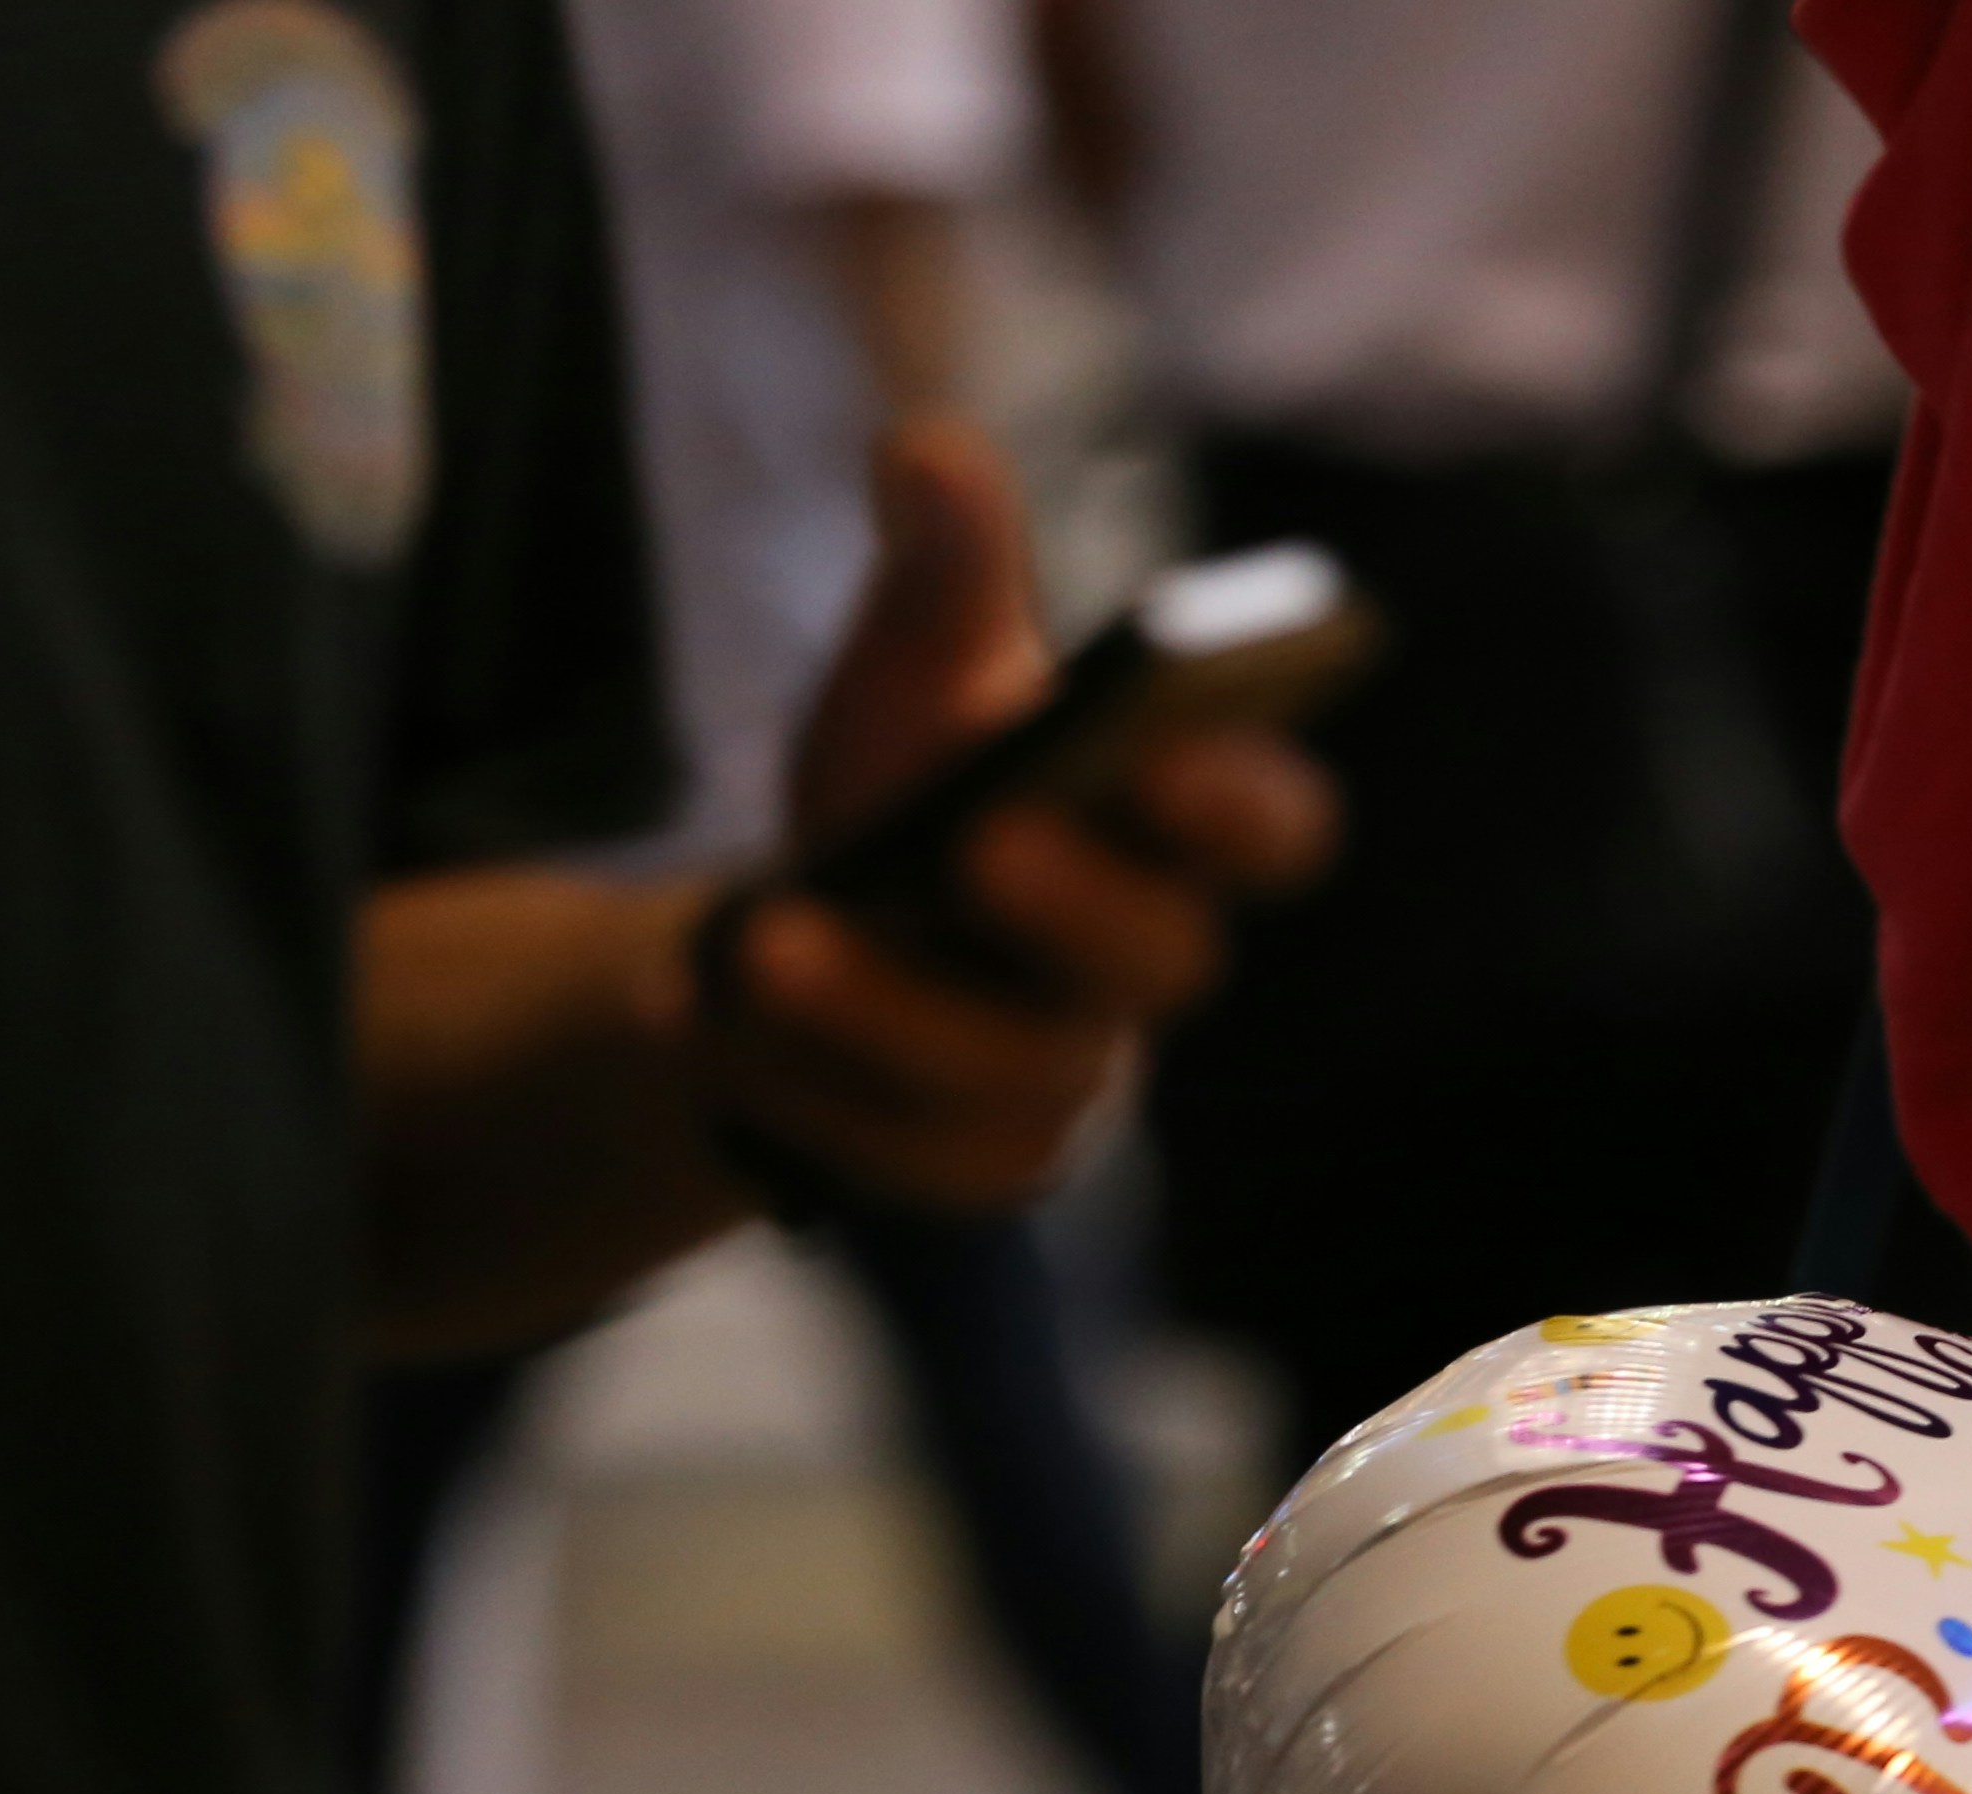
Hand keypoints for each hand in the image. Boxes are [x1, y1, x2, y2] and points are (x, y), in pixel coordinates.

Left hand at [692, 419, 1336, 1211]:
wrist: (793, 932)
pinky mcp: (975, 1160)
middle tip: (978, 843)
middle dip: (1076, 907)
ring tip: (764, 937)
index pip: (1273, 832)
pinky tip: (698, 1013)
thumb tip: (927, 454)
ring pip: (1012, 1073)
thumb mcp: (916, 668)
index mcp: (1170, 830)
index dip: (1243, 806)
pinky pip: (903, 1151)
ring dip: (884, 1007)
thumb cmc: (908, 779)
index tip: (1170, 756)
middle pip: (1164, 963)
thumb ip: (945, 575)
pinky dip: (794, 1080)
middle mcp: (1145, 964)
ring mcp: (1068, 1078)